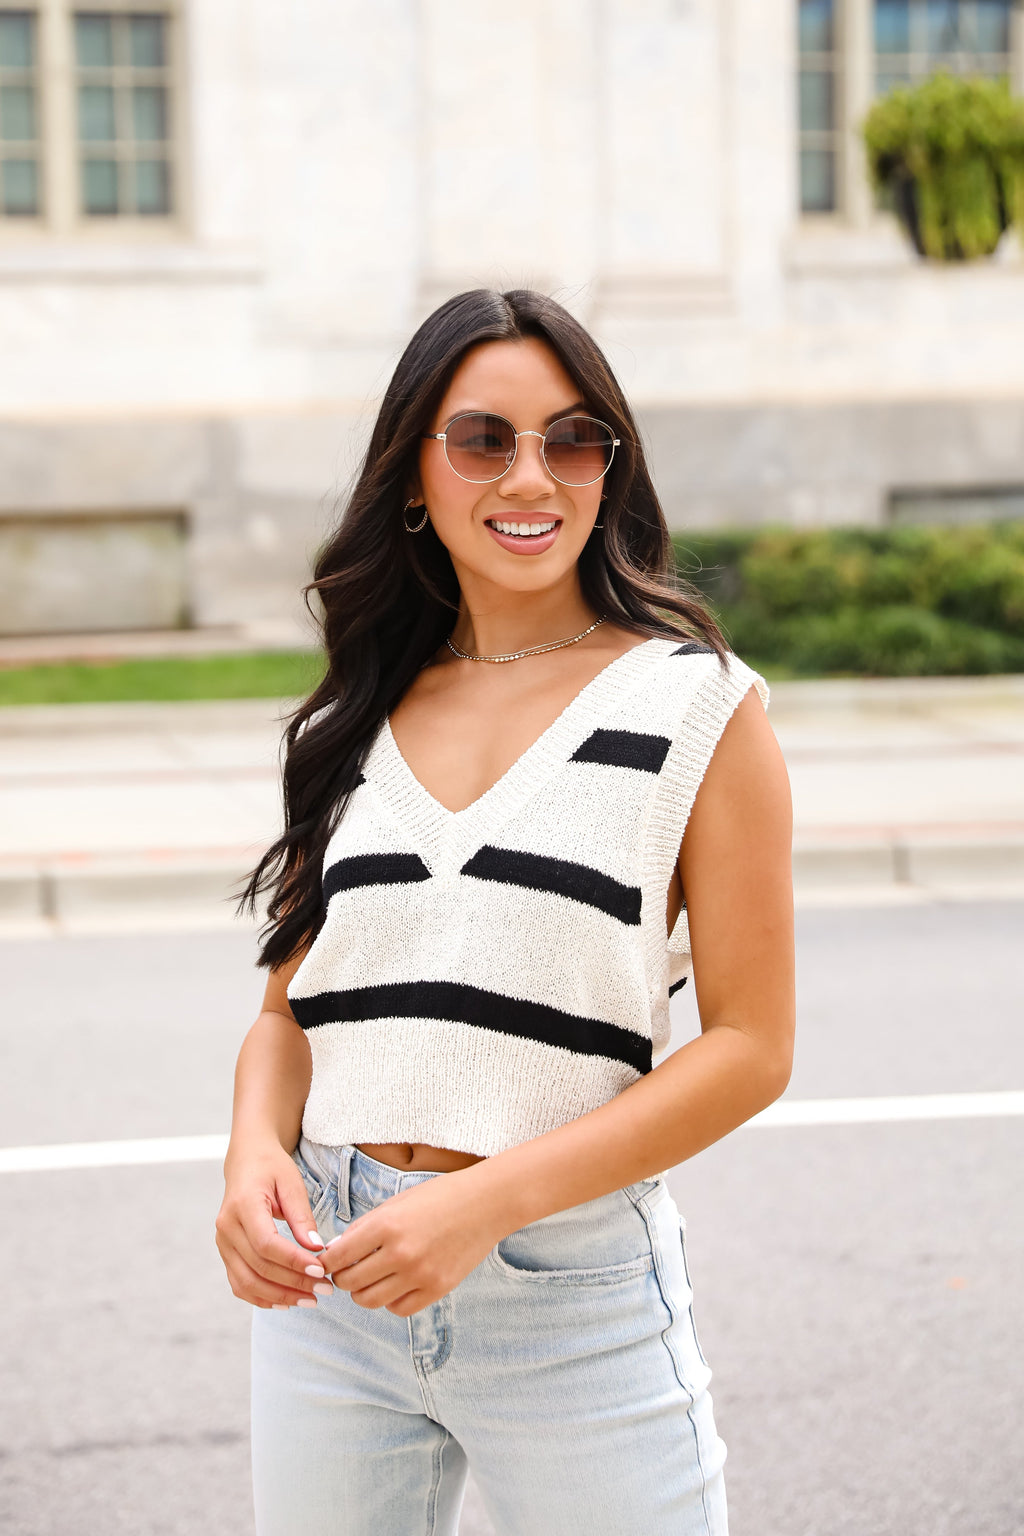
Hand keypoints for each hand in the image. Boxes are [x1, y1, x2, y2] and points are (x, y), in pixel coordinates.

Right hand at [215, 1139, 331, 1308]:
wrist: (246, 1161)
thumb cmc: (272, 1168)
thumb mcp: (292, 1183)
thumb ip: (302, 1217)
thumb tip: (317, 1249)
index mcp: (242, 1205)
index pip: (266, 1243)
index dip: (293, 1261)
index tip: (321, 1271)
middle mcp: (226, 1227)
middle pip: (258, 1266)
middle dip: (293, 1283)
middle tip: (325, 1289)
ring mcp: (223, 1243)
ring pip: (247, 1282)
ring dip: (279, 1296)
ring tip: (310, 1299)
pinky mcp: (226, 1253)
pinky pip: (240, 1284)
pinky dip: (261, 1298)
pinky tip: (286, 1301)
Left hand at [321, 1165, 504, 1316]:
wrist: (486, 1204)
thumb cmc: (439, 1197)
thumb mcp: (397, 1202)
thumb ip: (365, 1228)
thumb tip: (335, 1251)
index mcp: (386, 1225)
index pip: (337, 1257)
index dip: (327, 1262)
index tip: (327, 1262)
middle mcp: (400, 1253)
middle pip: (350, 1283)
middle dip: (343, 1277)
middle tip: (348, 1270)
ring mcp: (420, 1275)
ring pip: (370, 1300)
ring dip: (363, 1291)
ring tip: (370, 1278)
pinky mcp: (437, 1289)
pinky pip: (398, 1309)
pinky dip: (390, 1300)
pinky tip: (394, 1285)